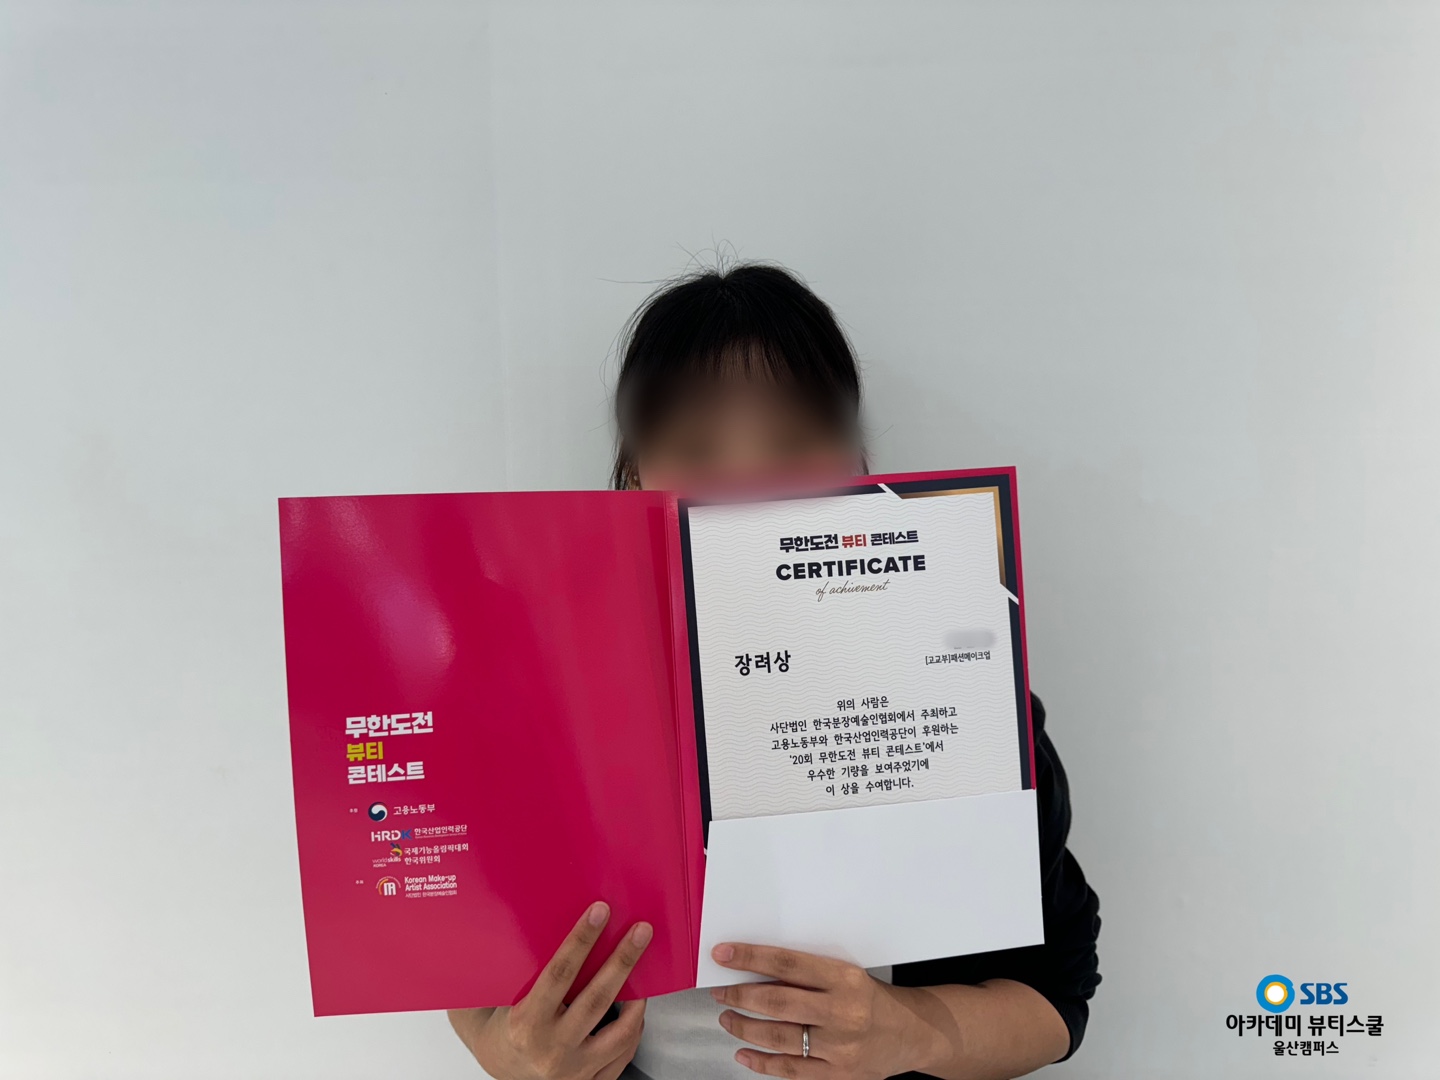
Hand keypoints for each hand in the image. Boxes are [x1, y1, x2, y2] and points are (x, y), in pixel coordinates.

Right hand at [448, 902, 650, 1079]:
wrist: (501, 1067)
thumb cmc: (504, 1022)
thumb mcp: (507, 995)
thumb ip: (529, 968)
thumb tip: (551, 917)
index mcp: (526, 1023)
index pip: (559, 974)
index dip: (581, 940)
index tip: (600, 911)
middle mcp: (551, 1049)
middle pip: (597, 999)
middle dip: (623, 960)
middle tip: (642, 931)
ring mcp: (573, 1071)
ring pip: (620, 1033)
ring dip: (638, 999)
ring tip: (646, 972)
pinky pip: (623, 1055)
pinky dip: (634, 1029)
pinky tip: (636, 1009)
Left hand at [708, 944, 935, 1078]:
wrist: (914, 1033)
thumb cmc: (874, 997)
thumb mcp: (847, 973)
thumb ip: (808, 974)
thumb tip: (756, 970)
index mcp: (845, 979)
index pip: (787, 965)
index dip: (750, 958)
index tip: (723, 954)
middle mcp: (843, 1012)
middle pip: (778, 1003)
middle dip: (740, 996)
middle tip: (720, 991)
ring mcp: (840, 1048)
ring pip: (779, 1038)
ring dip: (744, 1028)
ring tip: (727, 1018)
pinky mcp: (838, 1074)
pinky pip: (790, 1070)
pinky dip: (762, 1063)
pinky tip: (743, 1053)